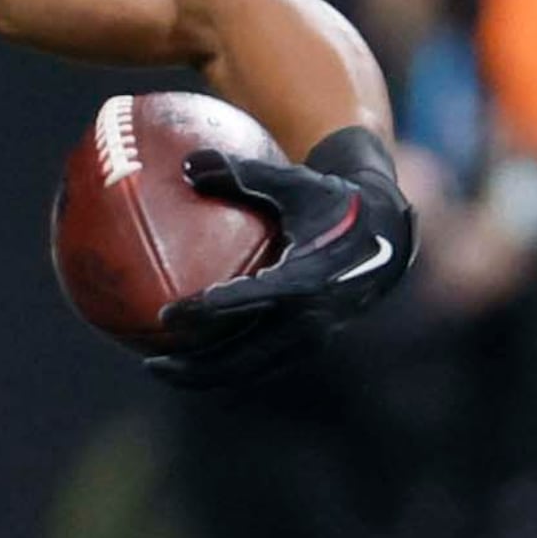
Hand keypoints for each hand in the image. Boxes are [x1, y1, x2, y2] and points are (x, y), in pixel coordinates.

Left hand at [152, 127, 419, 390]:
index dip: (207, 311)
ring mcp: (311, 338)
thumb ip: (242, 172)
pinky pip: (259, 362)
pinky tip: (188, 356)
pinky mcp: (308, 344)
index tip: (168, 315)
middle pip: (244, 356)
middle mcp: (311, 318)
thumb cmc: (333, 202)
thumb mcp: (294, 182)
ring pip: (250, 367)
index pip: (249, 301)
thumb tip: (188, 163)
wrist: (386, 236)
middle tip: (150, 363)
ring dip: (205, 374)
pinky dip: (224, 364)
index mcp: (308, 279)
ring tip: (160, 368)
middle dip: (196, 366)